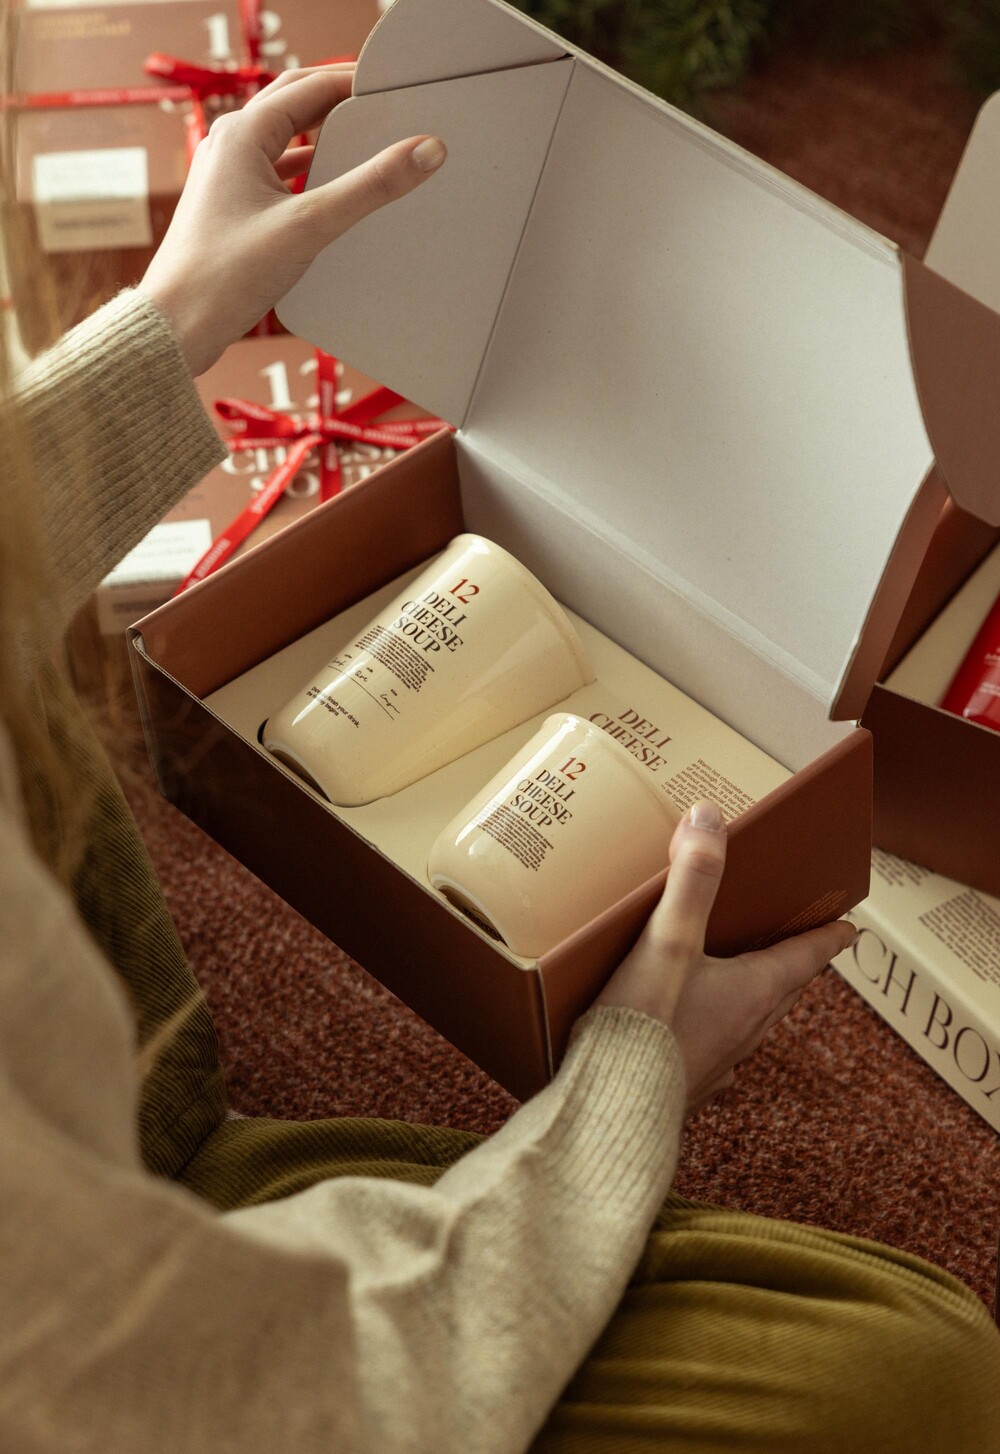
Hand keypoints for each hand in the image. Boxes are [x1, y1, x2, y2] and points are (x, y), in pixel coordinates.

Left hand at [138, 65, 446, 375]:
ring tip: (364, 143)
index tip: (393, 89)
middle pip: (294, 104)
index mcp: (242, 134)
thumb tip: (424, 151)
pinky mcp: (230, 208)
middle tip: (382, 106)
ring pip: (284, 139)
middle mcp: (229, 146)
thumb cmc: (226, 275)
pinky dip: (307, 172)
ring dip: (323, 136)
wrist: (178, 327)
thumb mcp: (310, 226)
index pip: (309, 87)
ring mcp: (227, 177)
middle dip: (338, 101)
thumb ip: (370, 187)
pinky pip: (276, 174)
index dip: (354, 83)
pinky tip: (330, 190)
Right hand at [596, 799, 857, 1114]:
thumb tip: (711, 818)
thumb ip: (692, 880)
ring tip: (739, 976)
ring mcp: (718, 1061)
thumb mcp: (668, 940)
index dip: (827, 936)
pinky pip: (712, 1047)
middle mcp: (746, 1030)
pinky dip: (710, 1027)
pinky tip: (683, 1025)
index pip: (806, 956)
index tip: (848, 926)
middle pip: (783, 989)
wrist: (611, 1110)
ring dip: (753, 996)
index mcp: (754, 992)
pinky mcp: (685, 1083)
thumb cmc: (645, 1026)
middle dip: (793, 962)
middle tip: (797, 942)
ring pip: (750, 1021)